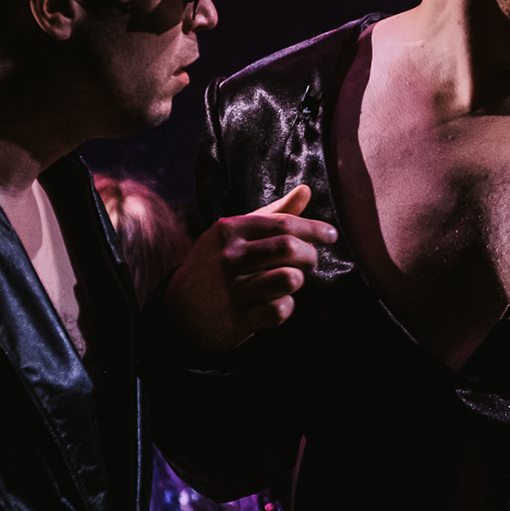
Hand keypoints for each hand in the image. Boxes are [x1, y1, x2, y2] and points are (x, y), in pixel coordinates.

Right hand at [164, 185, 336, 349]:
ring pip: (289, 280)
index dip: (314, 229)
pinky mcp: (234, 320)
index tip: (331, 235)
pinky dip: (285, 307)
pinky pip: (280, 310)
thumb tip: (306, 190)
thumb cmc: (218, 263)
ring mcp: (230, 290)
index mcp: (229, 230)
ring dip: (297, 281)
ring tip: (289, 280)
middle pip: (290, 249)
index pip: (284, 224)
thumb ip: (274, 213)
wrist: (178, 307)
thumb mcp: (238, 233)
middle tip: (309, 261)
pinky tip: (275, 303)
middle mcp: (227, 257)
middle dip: (310, 255)